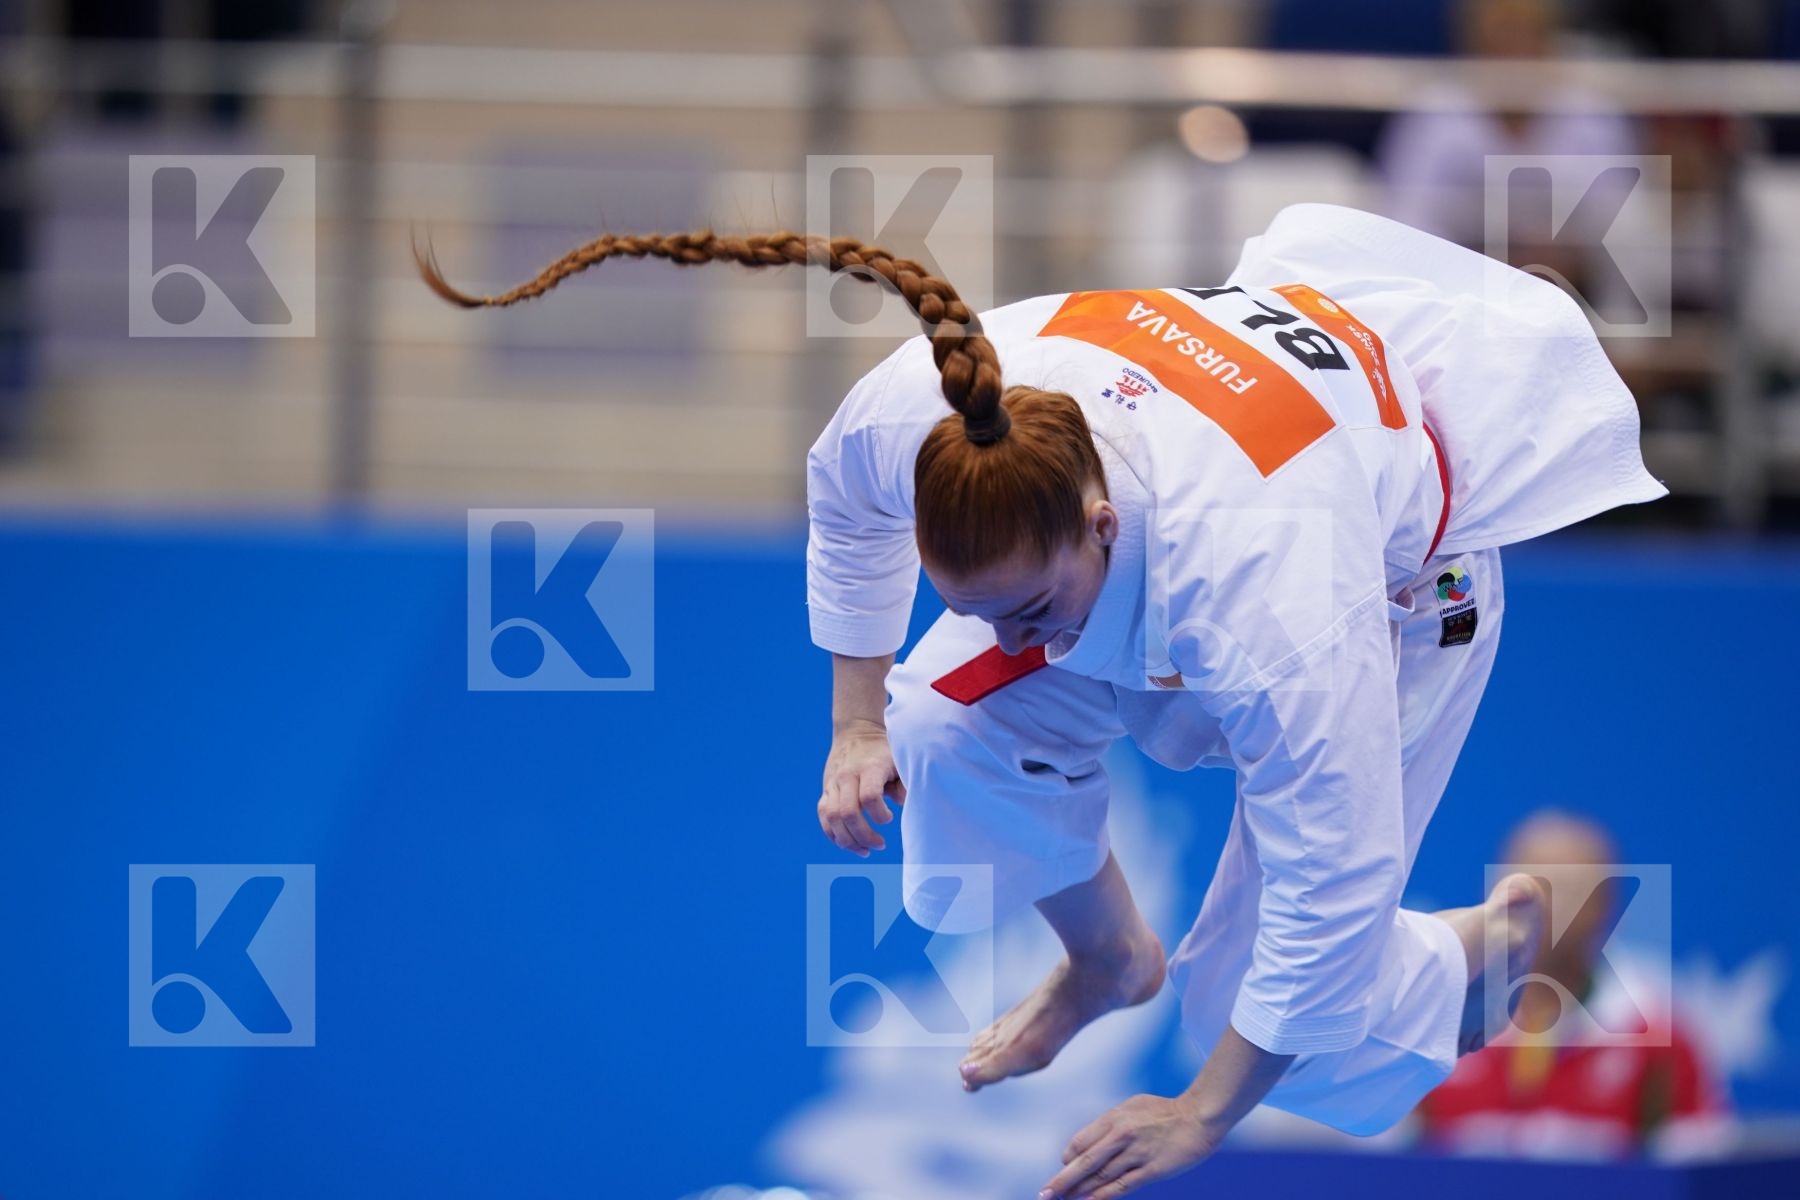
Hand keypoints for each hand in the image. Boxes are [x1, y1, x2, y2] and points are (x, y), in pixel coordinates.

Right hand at [818, 720, 905, 856]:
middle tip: (881, 844)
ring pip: (832, 819)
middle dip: (864, 835)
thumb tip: (907, 805)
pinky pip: (824, 817)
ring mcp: (833, 784)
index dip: (880, 814)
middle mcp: (847, 776)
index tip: (891, 818)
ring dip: (848, 841)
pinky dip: (834, 835)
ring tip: (866, 851)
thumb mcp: (900, 759)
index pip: (869, 797)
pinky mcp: (826, 790)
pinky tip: (849, 844)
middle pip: (848, 812)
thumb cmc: (885, 750)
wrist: (857, 730)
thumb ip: (905, 783)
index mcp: (869, 768)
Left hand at [1040, 1093, 1221, 1199]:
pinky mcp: (1152, 1170)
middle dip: (1062, 1181)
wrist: (1199, 1116)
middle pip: (1084, 1163)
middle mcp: (1121, 1136)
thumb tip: (1094, 1141)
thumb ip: (1112, 1124)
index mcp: (1114, 1118)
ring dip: (1079, 1192)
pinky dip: (1103, 1196)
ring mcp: (1136, 1154)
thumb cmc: (1166, 1111)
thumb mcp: (1132, 1107)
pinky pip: (1122, 1186)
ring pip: (1100, 1178)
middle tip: (1045, 1194)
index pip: (1080, 1143)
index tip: (1063, 1168)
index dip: (1068, 1159)